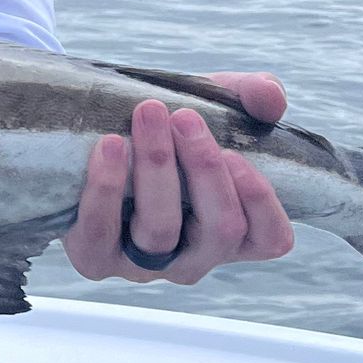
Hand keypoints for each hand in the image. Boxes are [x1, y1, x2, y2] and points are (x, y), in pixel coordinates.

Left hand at [64, 73, 294, 286]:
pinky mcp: (95, 258)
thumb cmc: (168, 131)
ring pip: (160, 229)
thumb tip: (270, 96)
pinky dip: (106, 188)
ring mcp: (145, 266)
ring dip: (155, 167)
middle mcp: (194, 258)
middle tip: (185, 116)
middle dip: (205, 169)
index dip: (261, 202)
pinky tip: (110, 145)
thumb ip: (252, 96)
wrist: (91, 135)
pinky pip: (101, 234)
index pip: (271, 238)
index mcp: (232, 232)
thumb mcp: (215, 105)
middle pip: (220, 230)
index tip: (234, 152)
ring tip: (148, 114)